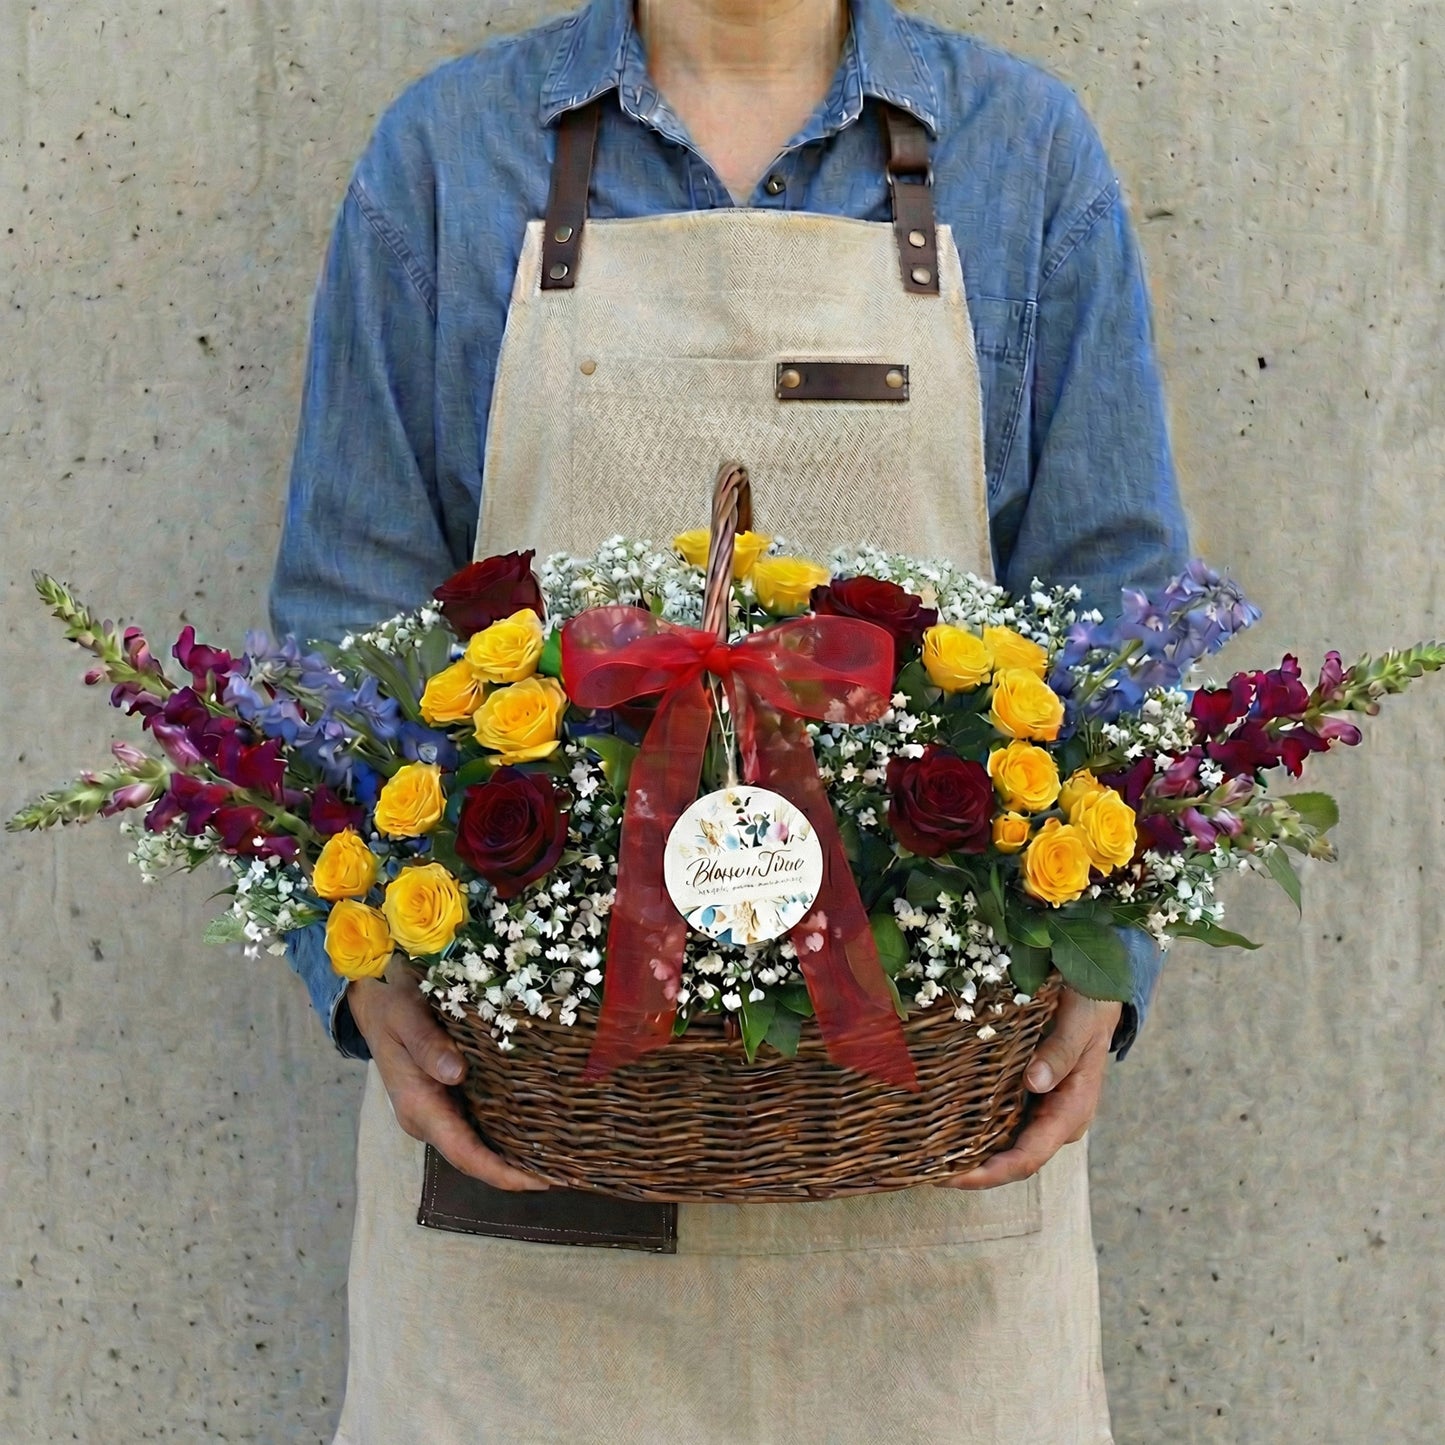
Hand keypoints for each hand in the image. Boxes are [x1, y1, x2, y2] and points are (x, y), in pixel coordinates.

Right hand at [347, 973, 548, 1191]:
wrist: (374, 997)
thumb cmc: (390, 1005)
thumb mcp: (405, 1016)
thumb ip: (428, 1045)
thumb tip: (456, 1073)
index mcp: (417, 1104)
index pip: (462, 1151)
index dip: (499, 1171)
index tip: (536, 1181)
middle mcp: (427, 1116)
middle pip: (474, 1156)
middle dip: (515, 1170)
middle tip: (565, 1173)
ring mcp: (436, 1109)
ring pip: (478, 1143)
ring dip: (514, 1155)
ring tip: (559, 1158)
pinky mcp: (445, 1097)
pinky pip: (478, 1123)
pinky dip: (507, 1131)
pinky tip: (538, 1127)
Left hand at [940, 988, 1120, 1189]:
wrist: (1097, 997)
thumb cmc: (1090, 1010)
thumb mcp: (1079, 1025)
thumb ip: (1060, 1053)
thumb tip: (1034, 1083)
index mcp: (1072, 1111)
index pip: (1028, 1157)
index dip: (990, 1173)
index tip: (953, 1176)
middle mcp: (1056, 1120)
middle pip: (1011, 1159)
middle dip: (972, 1170)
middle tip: (926, 1170)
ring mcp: (1043, 1111)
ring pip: (1004, 1145)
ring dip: (969, 1153)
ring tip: (927, 1156)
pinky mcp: (1031, 1098)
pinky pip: (1001, 1121)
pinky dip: (975, 1129)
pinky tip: (944, 1127)